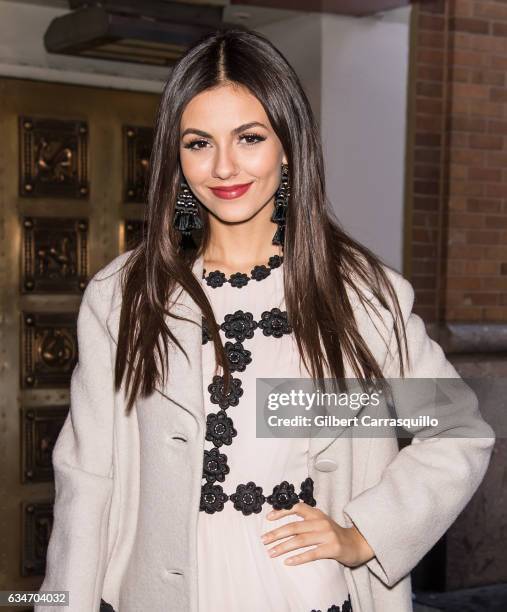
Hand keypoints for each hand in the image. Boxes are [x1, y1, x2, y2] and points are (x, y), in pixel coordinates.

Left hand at [260, 501, 374, 566]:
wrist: (357, 544)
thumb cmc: (333, 534)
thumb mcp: (320, 522)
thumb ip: (306, 520)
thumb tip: (282, 522)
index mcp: (316, 513)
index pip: (296, 508)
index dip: (281, 512)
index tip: (268, 518)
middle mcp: (321, 522)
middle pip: (294, 527)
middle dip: (276, 534)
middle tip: (263, 540)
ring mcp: (327, 535)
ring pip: (300, 540)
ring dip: (283, 547)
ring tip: (271, 553)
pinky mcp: (333, 548)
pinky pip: (312, 554)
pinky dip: (298, 558)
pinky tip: (288, 562)